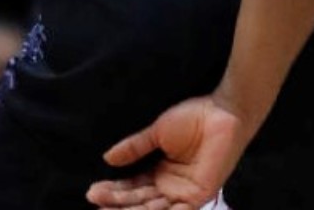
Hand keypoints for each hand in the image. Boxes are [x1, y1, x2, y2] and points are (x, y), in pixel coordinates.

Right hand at [87, 95, 247, 208]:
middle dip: (115, 201)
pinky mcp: (197, 197)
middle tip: (93, 198)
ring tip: (107, 207)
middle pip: (138, 200)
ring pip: (152, 208)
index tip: (92, 191)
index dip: (113, 190)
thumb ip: (135, 147)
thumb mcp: (158, 132)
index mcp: (161, 171)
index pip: (133, 186)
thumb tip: (107, 157)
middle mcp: (169, 186)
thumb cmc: (194, 117)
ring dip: (129, 208)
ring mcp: (183, 194)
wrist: (221, 113)